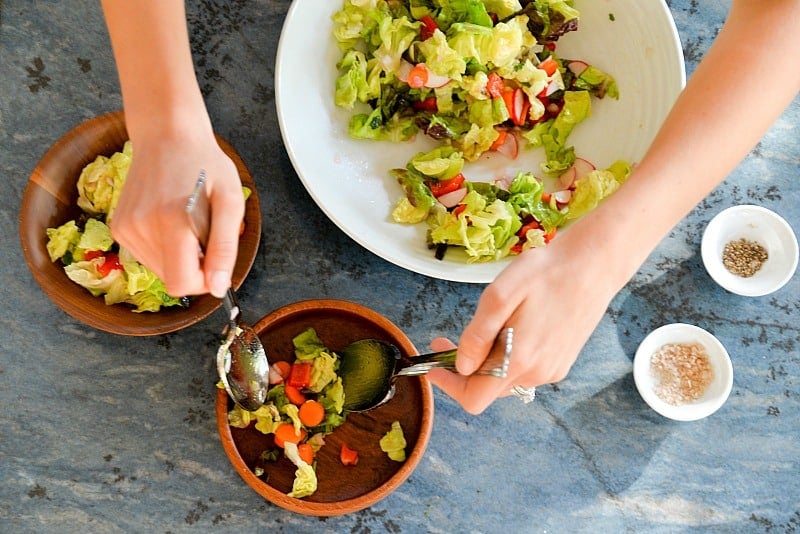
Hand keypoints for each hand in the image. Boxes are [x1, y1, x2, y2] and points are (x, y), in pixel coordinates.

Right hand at [109, 122, 243, 297]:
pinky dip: (164, 247)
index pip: (181, 284)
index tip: (215, 261)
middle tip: (204, 232)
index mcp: (171, 221)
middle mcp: (141, 227)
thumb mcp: (231, 201)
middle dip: (194, 266)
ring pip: (160, 270)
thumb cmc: (204, 164)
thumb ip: (225, 248)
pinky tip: (171, 220)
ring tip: (187, 223)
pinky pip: (147, 256)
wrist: (166, 134)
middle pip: (172, 279)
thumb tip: (217, 288)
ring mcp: (125, 228)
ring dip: (179, 256)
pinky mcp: (118, 227)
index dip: (203, 282)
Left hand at [427, 220, 630, 413]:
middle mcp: (537, 373)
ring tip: (492, 325)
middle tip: (452, 338)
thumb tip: (461, 365)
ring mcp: (552, 370)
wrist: (593, 264)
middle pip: (487, 390)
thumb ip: (477, 335)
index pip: (473, 398)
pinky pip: (525, 370)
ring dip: (488, 361)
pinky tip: (515, 326)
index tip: (434, 362)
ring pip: (505, 380)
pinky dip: (509, 357)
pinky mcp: (561, 362)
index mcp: (519, 360)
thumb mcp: (500, 295)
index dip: (448, 384)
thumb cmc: (546, 272)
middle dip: (464, 370)